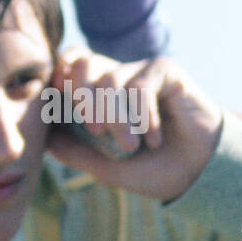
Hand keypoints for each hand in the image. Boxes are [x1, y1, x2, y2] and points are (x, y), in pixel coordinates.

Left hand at [46, 50, 223, 201]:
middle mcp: (116, 77)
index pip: (68, 67)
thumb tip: (43, 138)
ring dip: (116, 117)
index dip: (60, 79)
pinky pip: (140, 85)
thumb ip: (76, 152)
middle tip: (95, 131)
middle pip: (84, 64)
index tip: (58, 104)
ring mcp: (139, 70)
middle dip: (83, 99)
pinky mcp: (165, 70)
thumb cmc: (152, 169)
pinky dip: (143, 115)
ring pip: (110, 80)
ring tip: (131, 146)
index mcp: (97, 94)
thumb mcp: (107, 167)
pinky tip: (154, 138)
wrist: (198, 175)